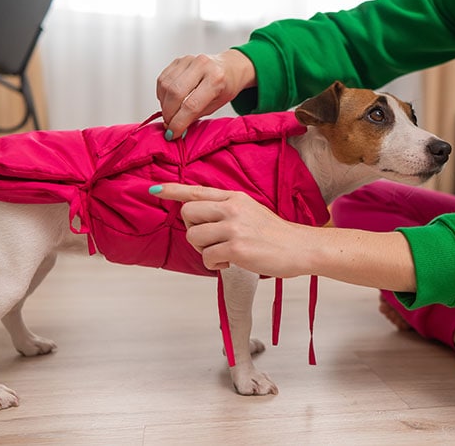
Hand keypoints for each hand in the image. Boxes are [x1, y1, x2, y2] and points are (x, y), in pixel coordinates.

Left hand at [151, 183, 308, 276]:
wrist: (300, 248)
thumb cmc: (276, 235)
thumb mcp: (251, 211)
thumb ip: (227, 210)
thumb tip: (202, 218)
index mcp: (234, 198)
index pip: (197, 190)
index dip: (173, 190)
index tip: (154, 190)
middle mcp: (232, 208)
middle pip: (188, 213)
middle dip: (192, 229)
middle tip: (210, 241)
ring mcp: (233, 227)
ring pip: (194, 237)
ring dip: (203, 250)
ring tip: (223, 253)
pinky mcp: (236, 247)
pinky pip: (207, 257)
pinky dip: (215, 264)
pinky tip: (231, 262)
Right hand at [156, 50, 256, 139]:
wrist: (229, 67)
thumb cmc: (225, 87)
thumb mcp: (216, 105)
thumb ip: (195, 116)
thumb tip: (175, 129)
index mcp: (216, 79)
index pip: (191, 105)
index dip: (179, 122)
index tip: (172, 134)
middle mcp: (202, 65)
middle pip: (175, 93)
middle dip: (169, 114)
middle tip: (169, 125)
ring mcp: (188, 60)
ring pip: (166, 86)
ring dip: (164, 105)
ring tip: (170, 113)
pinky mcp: (178, 60)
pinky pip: (163, 80)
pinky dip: (162, 94)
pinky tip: (169, 101)